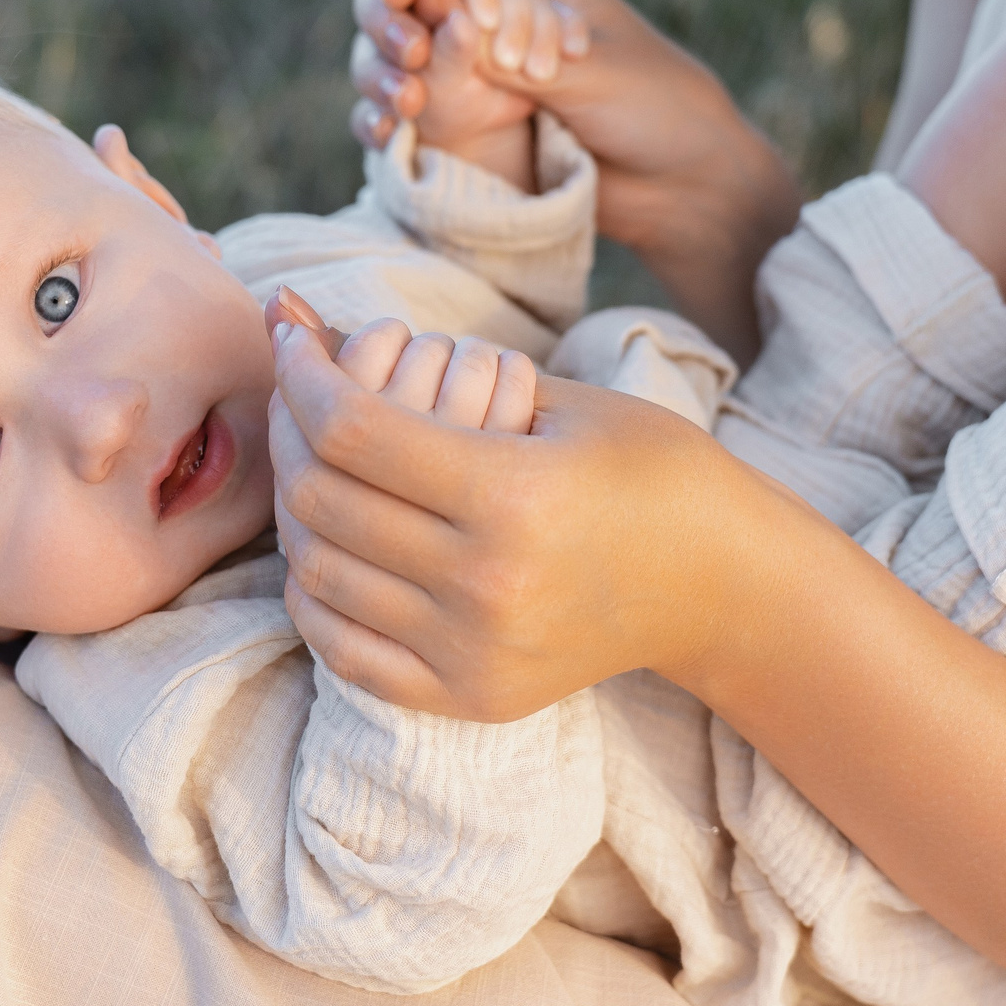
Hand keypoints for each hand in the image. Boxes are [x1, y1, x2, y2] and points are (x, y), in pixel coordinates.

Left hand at [262, 310, 827, 720]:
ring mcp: (477, 649)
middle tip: (297, 398)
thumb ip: (423, 360)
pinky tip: (326, 544)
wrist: (717, 582)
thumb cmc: (644, 467)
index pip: (354, 430)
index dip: (303, 378)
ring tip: (309, 461)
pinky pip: (344, 648)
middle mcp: (489, 582)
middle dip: (288, 434)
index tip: (295, 344)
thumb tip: (288, 311)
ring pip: (321, 573)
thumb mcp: (553, 395)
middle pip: (326, 502)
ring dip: (295, 509)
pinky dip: (314, 592)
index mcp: (516, 494)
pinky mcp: (472, 695)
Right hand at [348, 0, 804, 357]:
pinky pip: (401, 111)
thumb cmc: (659, 107)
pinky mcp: (462, 121)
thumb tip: (440, 22)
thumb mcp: (592, 70)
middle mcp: (483, 8)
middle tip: (410, 58)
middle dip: (384, 20)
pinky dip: (381, 120)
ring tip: (406, 109)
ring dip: (380, 74)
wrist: (682, 186)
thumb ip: (517, 48)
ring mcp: (467, 66)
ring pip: (388, 53)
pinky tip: (388, 138)